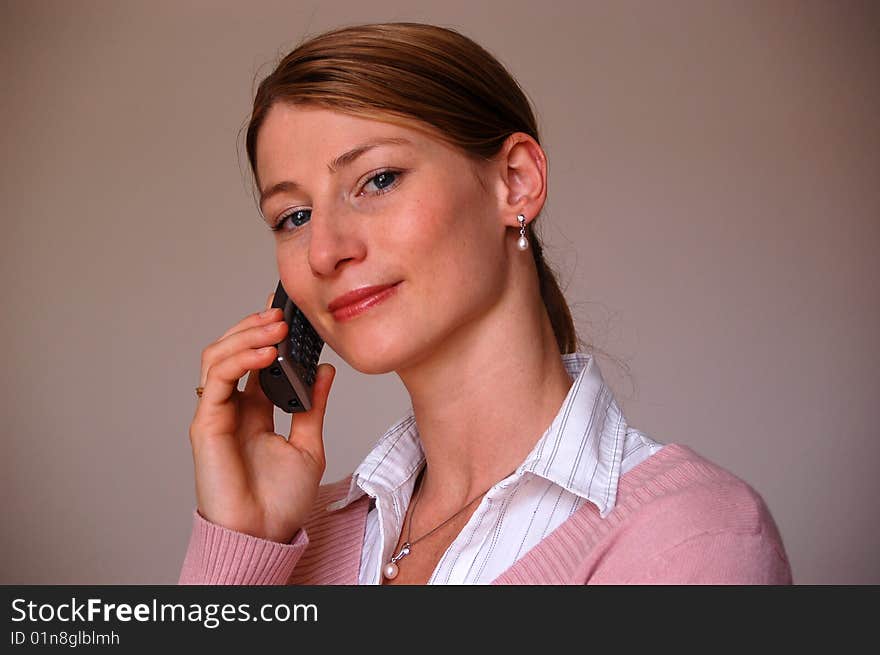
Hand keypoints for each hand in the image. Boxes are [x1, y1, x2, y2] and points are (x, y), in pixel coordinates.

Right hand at [188, 292, 335, 542]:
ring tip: (277, 326)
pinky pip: (217, 380)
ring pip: (219, 357)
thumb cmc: (280, 502)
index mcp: (255, 412)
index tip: (289, 312)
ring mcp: (217, 414)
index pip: (256, 361)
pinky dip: (240, 360)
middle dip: (255, 327)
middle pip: (233, 351)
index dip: (267, 334)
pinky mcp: (206, 424)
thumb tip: (324, 370)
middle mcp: (233, 408)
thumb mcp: (309, 445)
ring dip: (246, 336)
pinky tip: (266, 353)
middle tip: (282, 313)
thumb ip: (312, 407)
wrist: (264, 534)